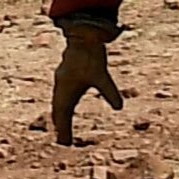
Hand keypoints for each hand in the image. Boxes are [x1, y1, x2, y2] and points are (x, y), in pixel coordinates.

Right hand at [47, 24, 123, 143]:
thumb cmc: (91, 55)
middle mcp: (61, 87)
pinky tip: (67, 105)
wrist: (83, 34)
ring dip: (60, 116)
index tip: (66, 144)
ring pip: (58, 102)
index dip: (64, 130)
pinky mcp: (66, 75)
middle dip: (61, 126)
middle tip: (64, 141)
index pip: (63, 115)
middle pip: (58, 111)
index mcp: (66, 90)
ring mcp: (62, 81)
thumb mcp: (102, 75)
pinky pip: (61, 94)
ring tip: (63, 127)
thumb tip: (119, 107)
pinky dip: (62, 104)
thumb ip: (109, 91)